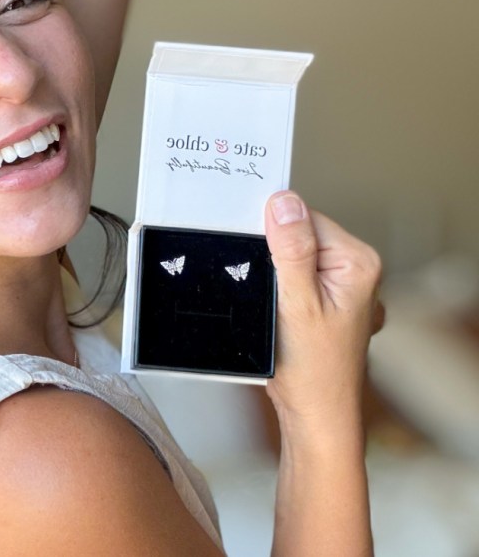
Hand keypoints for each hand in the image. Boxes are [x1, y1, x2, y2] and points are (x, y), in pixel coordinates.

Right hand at [264, 191, 383, 427]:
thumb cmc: (312, 370)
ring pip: (293, 256)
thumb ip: (292, 250)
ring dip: (274, 274)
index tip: (260, 262)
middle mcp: (356, 269)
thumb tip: (284, 202)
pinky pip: (295, 275)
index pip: (304, 217)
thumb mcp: (296, 303)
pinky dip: (278, 287)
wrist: (314, 415)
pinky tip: (278, 311)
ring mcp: (342, 286)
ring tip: (276, 306)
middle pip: (299, 234)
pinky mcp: (326, 300)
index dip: (272, 234)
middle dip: (273, 256)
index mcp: (357, 262)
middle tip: (269, 292)